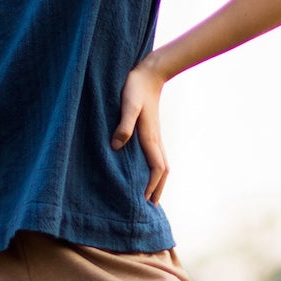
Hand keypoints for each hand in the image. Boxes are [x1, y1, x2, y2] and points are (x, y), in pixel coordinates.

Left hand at [112, 62, 169, 202]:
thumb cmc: (136, 88)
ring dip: (158, 181)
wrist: (149, 73)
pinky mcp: (151, 131)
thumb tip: (117, 146)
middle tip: (151, 207)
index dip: (151, 186)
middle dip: (158, 189)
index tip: (144, 201)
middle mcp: (155, 140)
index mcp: (150, 138)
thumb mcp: (128, 105)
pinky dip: (155, 170)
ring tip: (151, 195)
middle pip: (163, 171)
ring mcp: (155, 136)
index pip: (156, 169)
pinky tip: (146, 171)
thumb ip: (124, 125)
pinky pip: (157, 156)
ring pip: (162, 164)